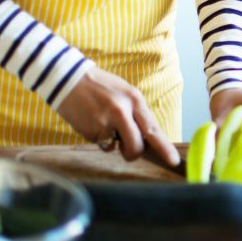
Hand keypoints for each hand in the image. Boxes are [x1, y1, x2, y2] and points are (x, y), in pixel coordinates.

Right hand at [57, 67, 179, 165]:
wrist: (68, 79)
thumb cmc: (101, 86)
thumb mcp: (126, 93)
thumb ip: (137, 114)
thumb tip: (147, 138)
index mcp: (135, 100)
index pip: (153, 129)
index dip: (164, 148)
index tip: (173, 161)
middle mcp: (121, 111)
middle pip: (136, 146)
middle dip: (133, 153)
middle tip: (128, 149)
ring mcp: (103, 122)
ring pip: (115, 148)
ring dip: (112, 143)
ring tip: (104, 123)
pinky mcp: (88, 130)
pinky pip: (100, 143)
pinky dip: (98, 138)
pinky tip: (92, 121)